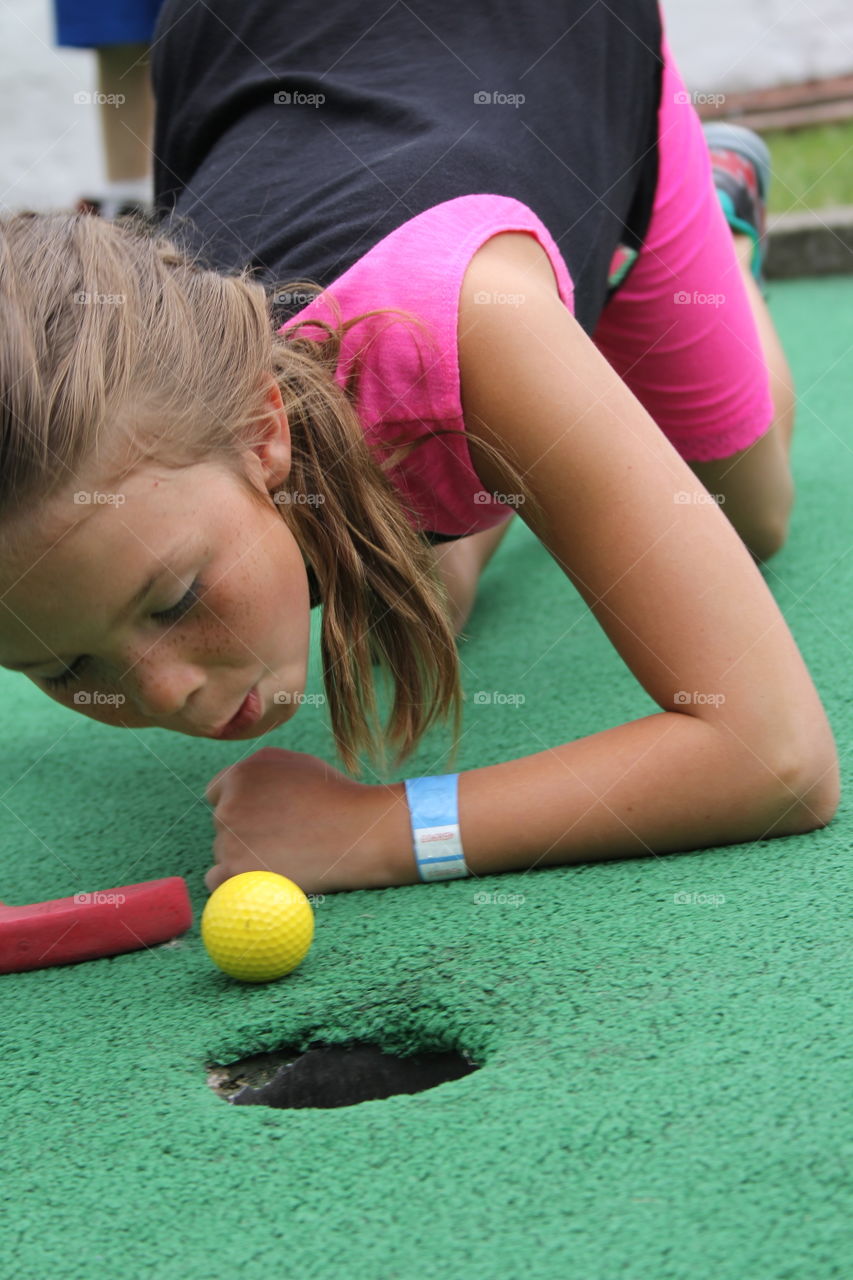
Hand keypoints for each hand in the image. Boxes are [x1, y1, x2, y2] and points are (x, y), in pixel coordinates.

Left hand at [203, 747, 413, 894]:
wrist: (360, 833)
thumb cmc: (338, 798)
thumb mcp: (298, 765)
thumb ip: (262, 772)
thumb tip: (239, 787)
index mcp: (243, 773)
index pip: (218, 793)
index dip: (240, 806)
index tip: (260, 820)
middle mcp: (229, 802)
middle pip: (221, 824)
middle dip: (243, 832)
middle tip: (279, 841)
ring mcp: (229, 838)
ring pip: (222, 852)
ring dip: (243, 857)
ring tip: (286, 857)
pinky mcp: (235, 871)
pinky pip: (217, 880)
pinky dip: (235, 884)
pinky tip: (260, 880)